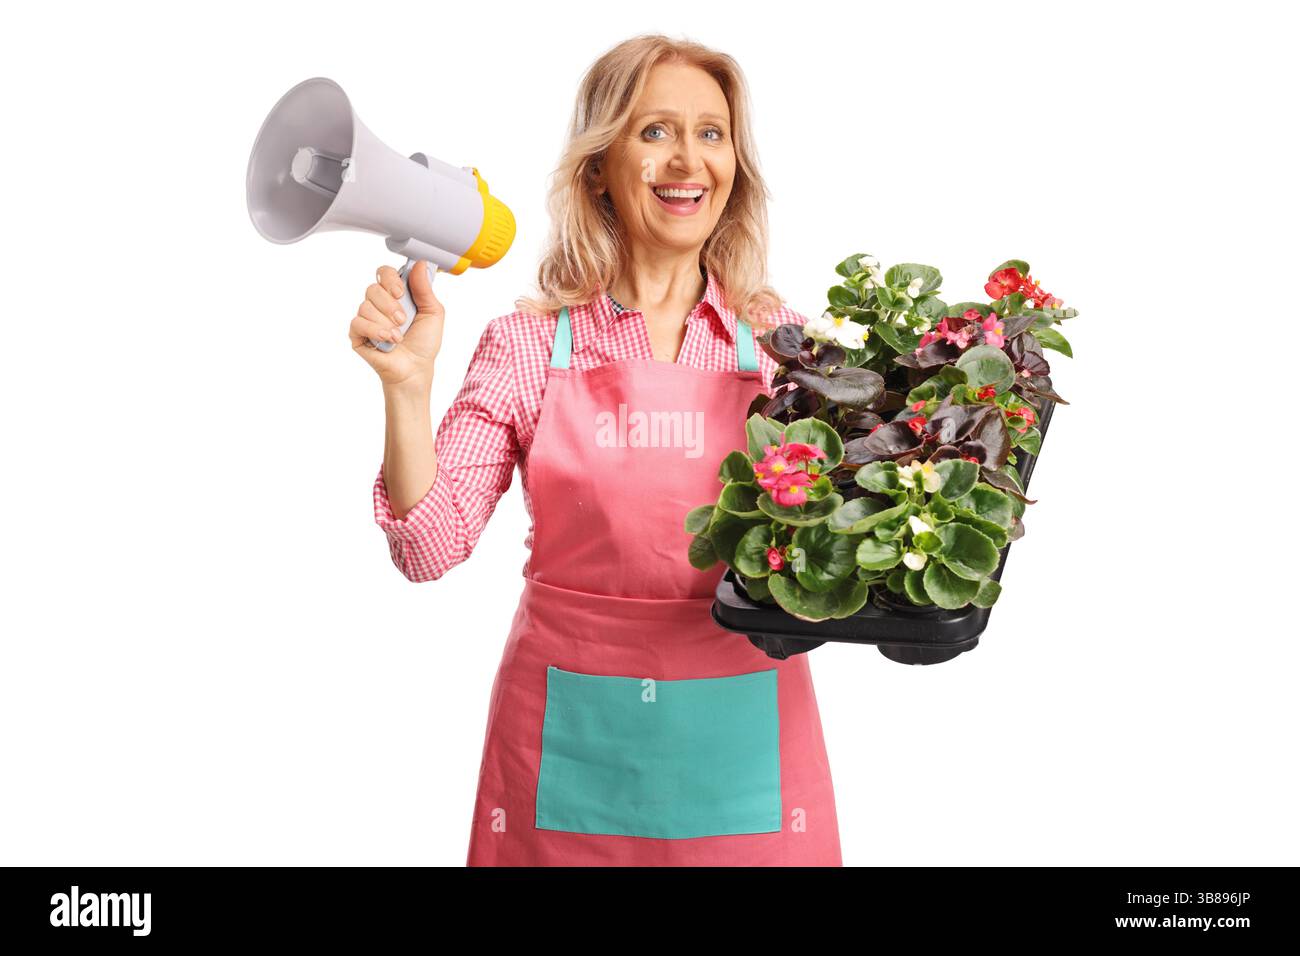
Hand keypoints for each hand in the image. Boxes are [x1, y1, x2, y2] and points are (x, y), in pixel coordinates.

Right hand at [350, 261, 444, 388]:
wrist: (415, 369)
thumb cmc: (424, 343)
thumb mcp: (433, 313)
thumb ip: (425, 289)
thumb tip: (420, 264)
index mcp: (397, 295)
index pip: (384, 273)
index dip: (390, 279)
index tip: (401, 293)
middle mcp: (379, 303)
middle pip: (373, 288)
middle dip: (390, 305)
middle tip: (403, 320)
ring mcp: (367, 318)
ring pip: (366, 306)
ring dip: (386, 322)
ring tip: (398, 337)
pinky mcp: (357, 333)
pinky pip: (358, 322)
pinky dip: (375, 330)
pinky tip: (387, 340)